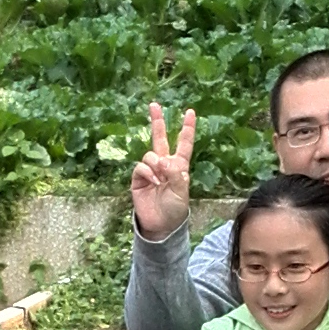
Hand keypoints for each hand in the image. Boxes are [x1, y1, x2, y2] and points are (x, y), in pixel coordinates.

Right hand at [129, 100, 195, 238]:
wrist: (160, 224)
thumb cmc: (175, 208)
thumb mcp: (182, 191)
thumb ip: (176, 173)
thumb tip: (162, 160)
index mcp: (179, 166)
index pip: (184, 143)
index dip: (187, 128)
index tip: (190, 112)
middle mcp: (164, 164)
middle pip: (160, 138)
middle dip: (157, 121)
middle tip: (154, 105)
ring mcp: (150, 170)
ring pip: (150, 154)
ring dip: (156, 164)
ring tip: (160, 179)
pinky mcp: (138, 178)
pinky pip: (141, 166)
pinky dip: (148, 172)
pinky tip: (153, 181)